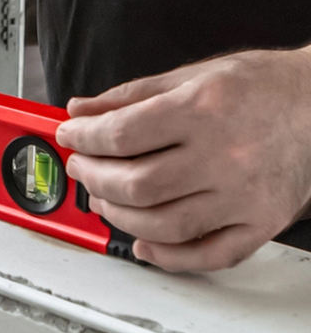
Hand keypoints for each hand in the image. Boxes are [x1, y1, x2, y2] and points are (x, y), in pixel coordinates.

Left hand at [55, 48, 310, 271]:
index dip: (84, 138)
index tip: (70, 137)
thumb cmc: (262, 86)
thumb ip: (131, 95)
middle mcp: (225, 155)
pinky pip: (208, 254)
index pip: (122, 134)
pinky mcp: (261, 223)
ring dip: (119, 216)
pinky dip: (169, 257)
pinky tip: (144, 243)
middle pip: (136, 184)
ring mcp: (245, 195)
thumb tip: (81, 110)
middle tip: (83, 168)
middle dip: (94, 178)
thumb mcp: (193, 75)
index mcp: (203, 109)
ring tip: (104, 199)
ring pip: (163, 224)